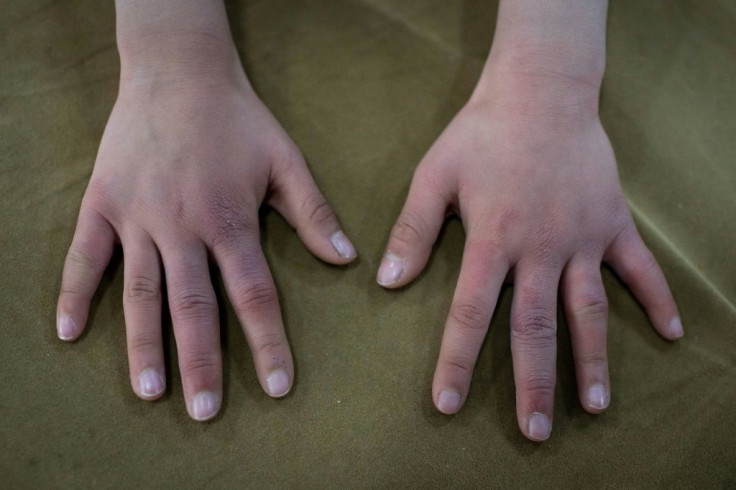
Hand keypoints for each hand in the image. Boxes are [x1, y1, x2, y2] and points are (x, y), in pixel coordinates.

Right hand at [56, 66, 355, 420]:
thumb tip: (346, 259)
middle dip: (200, 363)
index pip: (253, 295)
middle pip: (192, 307)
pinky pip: (83, 256)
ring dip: (144, 345)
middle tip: (204, 412)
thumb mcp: (285, 160)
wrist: (178, 71)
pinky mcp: (102, 203)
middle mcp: (180, 227)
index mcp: (228, 220)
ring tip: (150, 392)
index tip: (278, 386)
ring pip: (138, 293)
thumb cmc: (237, 118)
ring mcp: (136, 217)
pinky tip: (69, 334)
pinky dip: (73, 293)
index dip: (267, 343)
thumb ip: (313, 213)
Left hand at [377, 74, 681, 440]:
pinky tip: (673, 334)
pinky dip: (657, 299)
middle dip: (533, 383)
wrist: (541, 92)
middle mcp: (540, 248)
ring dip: (593, 360)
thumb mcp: (434, 175)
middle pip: (535, 328)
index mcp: (493, 240)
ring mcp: (582, 238)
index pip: (471, 314)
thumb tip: (385, 282)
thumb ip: (412, 231)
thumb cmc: (481, 133)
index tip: (448, 405)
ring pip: (589, 311)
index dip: (457, 361)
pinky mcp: (613, 223)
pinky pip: (640, 268)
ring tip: (596, 406)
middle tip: (534, 432)